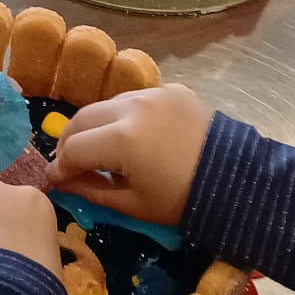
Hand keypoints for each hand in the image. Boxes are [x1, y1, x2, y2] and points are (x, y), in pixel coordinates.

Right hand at [48, 85, 210, 227]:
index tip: (56, 181)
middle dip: (71, 142)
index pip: (73, 149)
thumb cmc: (183, 200)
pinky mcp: (170, 90)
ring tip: (101, 150)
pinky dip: (123, 116)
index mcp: (121, 139)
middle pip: (82, 119)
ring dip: (96, 127)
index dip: (60, 168)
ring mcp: (152, 94)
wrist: (238, 181)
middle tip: (71, 165)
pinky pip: (134, 99)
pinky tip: (132, 137)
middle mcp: (131, 107)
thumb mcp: (133, 204)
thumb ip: (92, 190)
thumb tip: (64, 182)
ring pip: (106, 105)